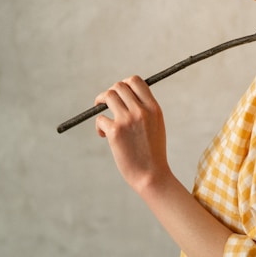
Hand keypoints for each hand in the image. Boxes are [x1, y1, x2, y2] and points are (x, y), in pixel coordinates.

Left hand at [94, 75, 168, 192]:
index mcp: (154, 108)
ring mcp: (128, 120)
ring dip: (100, 103)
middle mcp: (141, 111)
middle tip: (105, 104)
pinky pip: (100, 119)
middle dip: (109, 93)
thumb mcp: (156, 125)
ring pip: (108, 97)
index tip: (120, 94)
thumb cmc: (153, 152)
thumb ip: (145, 109)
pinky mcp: (115, 132)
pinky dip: (99, 127)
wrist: (152, 175)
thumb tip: (126, 96)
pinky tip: (105, 136)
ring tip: (103, 118)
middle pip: (119, 86)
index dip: (124, 84)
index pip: (136, 81)